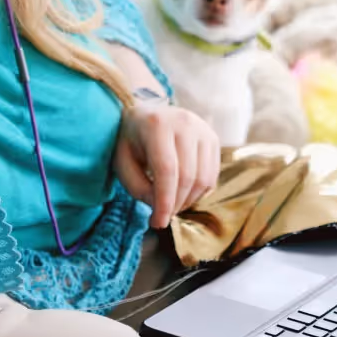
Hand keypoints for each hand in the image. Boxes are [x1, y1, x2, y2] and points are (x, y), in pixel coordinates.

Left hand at [113, 102, 220, 228]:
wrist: (146, 114)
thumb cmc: (131, 141)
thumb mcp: (123, 163)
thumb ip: (138, 188)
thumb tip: (162, 208)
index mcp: (157, 124)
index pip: (167, 170)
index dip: (164, 201)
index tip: (158, 222)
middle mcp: (185, 122)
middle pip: (187, 176)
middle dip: (175, 204)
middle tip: (162, 217)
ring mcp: (203, 129)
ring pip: (203, 178)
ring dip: (188, 201)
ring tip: (171, 204)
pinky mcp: (213, 138)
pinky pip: (212, 175)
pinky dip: (199, 192)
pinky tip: (183, 193)